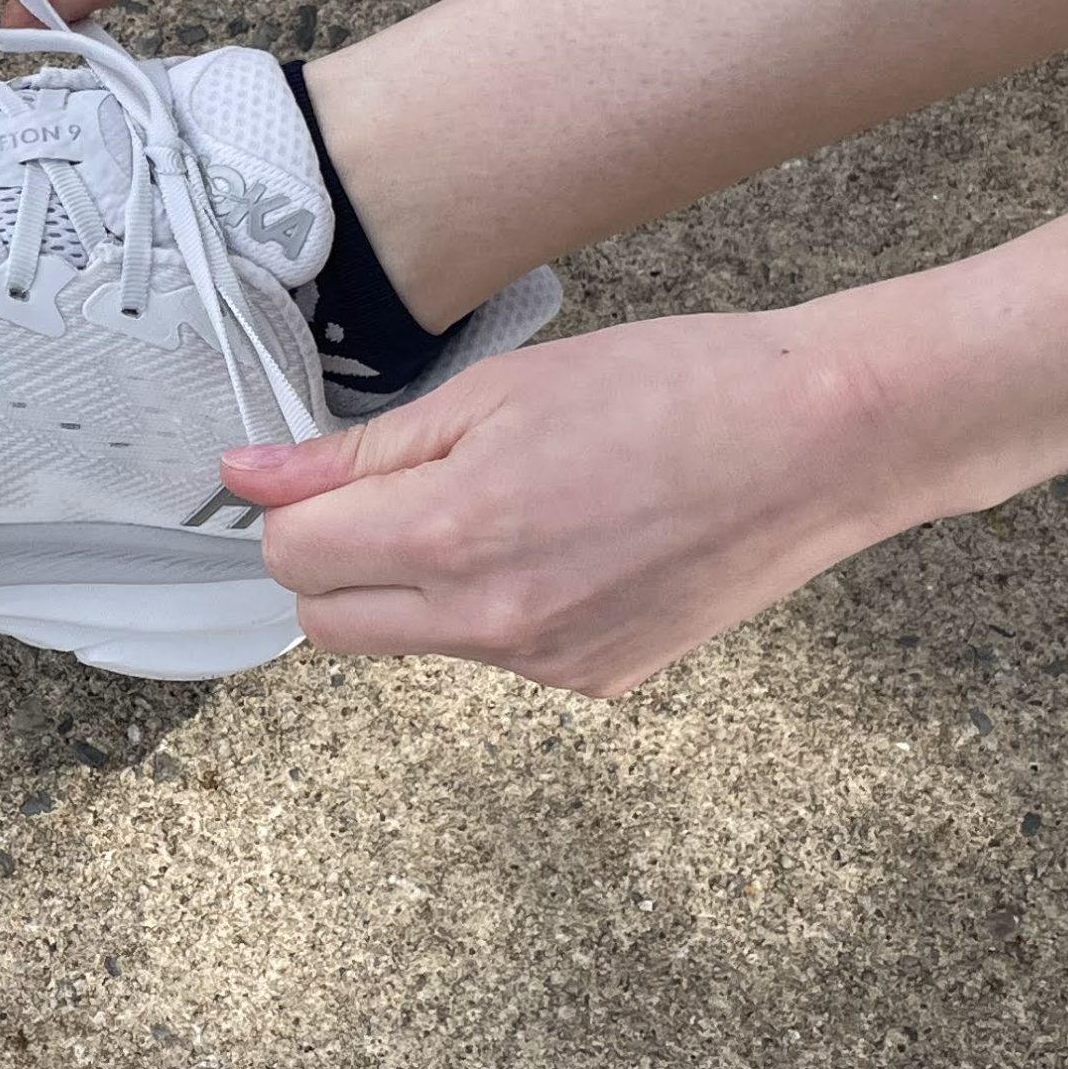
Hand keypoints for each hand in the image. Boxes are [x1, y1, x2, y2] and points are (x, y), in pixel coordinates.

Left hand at [222, 300, 966, 693]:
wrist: (821, 441)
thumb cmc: (673, 386)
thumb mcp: (496, 390)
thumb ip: (361, 450)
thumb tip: (246, 476)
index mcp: (456, 533)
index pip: (292, 560)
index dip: (294, 511)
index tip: (329, 476)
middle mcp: (492, 620)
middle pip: (329, 625)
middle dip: (338, 563)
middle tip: (406, 492)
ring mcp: (547, 664)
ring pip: (416, 640)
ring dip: (424, 584)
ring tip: (517, 504)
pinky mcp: (596, 682)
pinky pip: (497, 654)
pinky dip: (502, 606)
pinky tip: (572, 543)